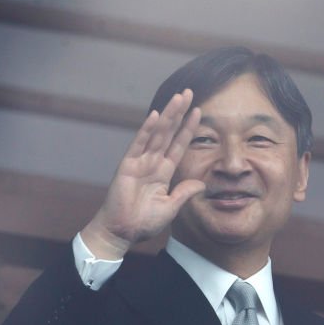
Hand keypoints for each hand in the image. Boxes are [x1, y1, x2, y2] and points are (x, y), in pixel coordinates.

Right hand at [81, 90, 205, 258]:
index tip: (199, 112)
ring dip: (168, 115)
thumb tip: (201, 184)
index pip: (179, 145)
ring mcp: (140, 162)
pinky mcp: (127, 166)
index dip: (188, 129)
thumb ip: (184, 193)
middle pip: (169, 132)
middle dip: (179, 113)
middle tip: (189, 93)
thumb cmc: (143, 222)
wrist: (122, 231)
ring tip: (179, 98)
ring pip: (157, 134)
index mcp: (163, 172)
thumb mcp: (171, 207)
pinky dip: (147, 131)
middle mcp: (152, 162)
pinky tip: (156, 117)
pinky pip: (139, 145)